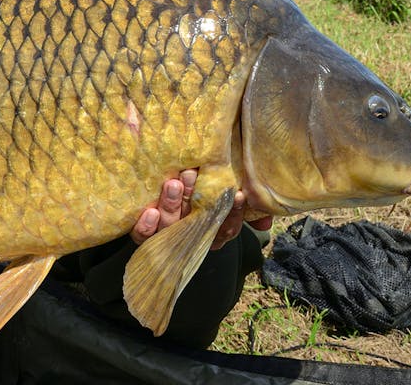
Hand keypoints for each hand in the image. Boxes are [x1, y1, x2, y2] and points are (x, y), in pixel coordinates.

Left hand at [130, 169, 272, 248]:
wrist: (168, 177)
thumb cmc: (201, 186)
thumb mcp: (225, 191)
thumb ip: (249, 206)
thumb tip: (266, 221)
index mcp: (213, 228)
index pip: (227, 228)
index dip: (233, 214)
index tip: (236, 194)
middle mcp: (191, 234)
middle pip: (195, 224)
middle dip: (195, 200)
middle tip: (192, 175)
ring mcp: (166, 235)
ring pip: (170, 227)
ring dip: (172, 206)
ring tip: (173, 184)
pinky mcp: (145, 232)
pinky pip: (144, 236)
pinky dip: (146, 226)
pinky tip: (150, 211)